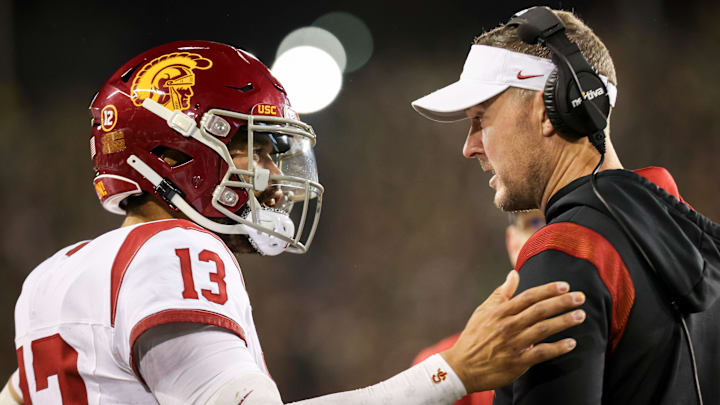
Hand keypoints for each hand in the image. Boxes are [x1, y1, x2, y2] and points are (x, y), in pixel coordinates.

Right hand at [441, 270, 584, 392]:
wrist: (462, 366)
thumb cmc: (474, 336)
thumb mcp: (483, 311)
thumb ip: (501, 293)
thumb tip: (514, 273)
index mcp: (500, 312)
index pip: (528, 297)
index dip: (548, 290)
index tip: (564, 285)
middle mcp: (507, 326)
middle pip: (539, 310)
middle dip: (562, 302)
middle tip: (580, 297)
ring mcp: (513, 344)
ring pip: (543, 329)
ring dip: (564, 321)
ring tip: (580, 315)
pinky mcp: (517, 362)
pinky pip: (541, 353)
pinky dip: (557, 348)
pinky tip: (571, 343)